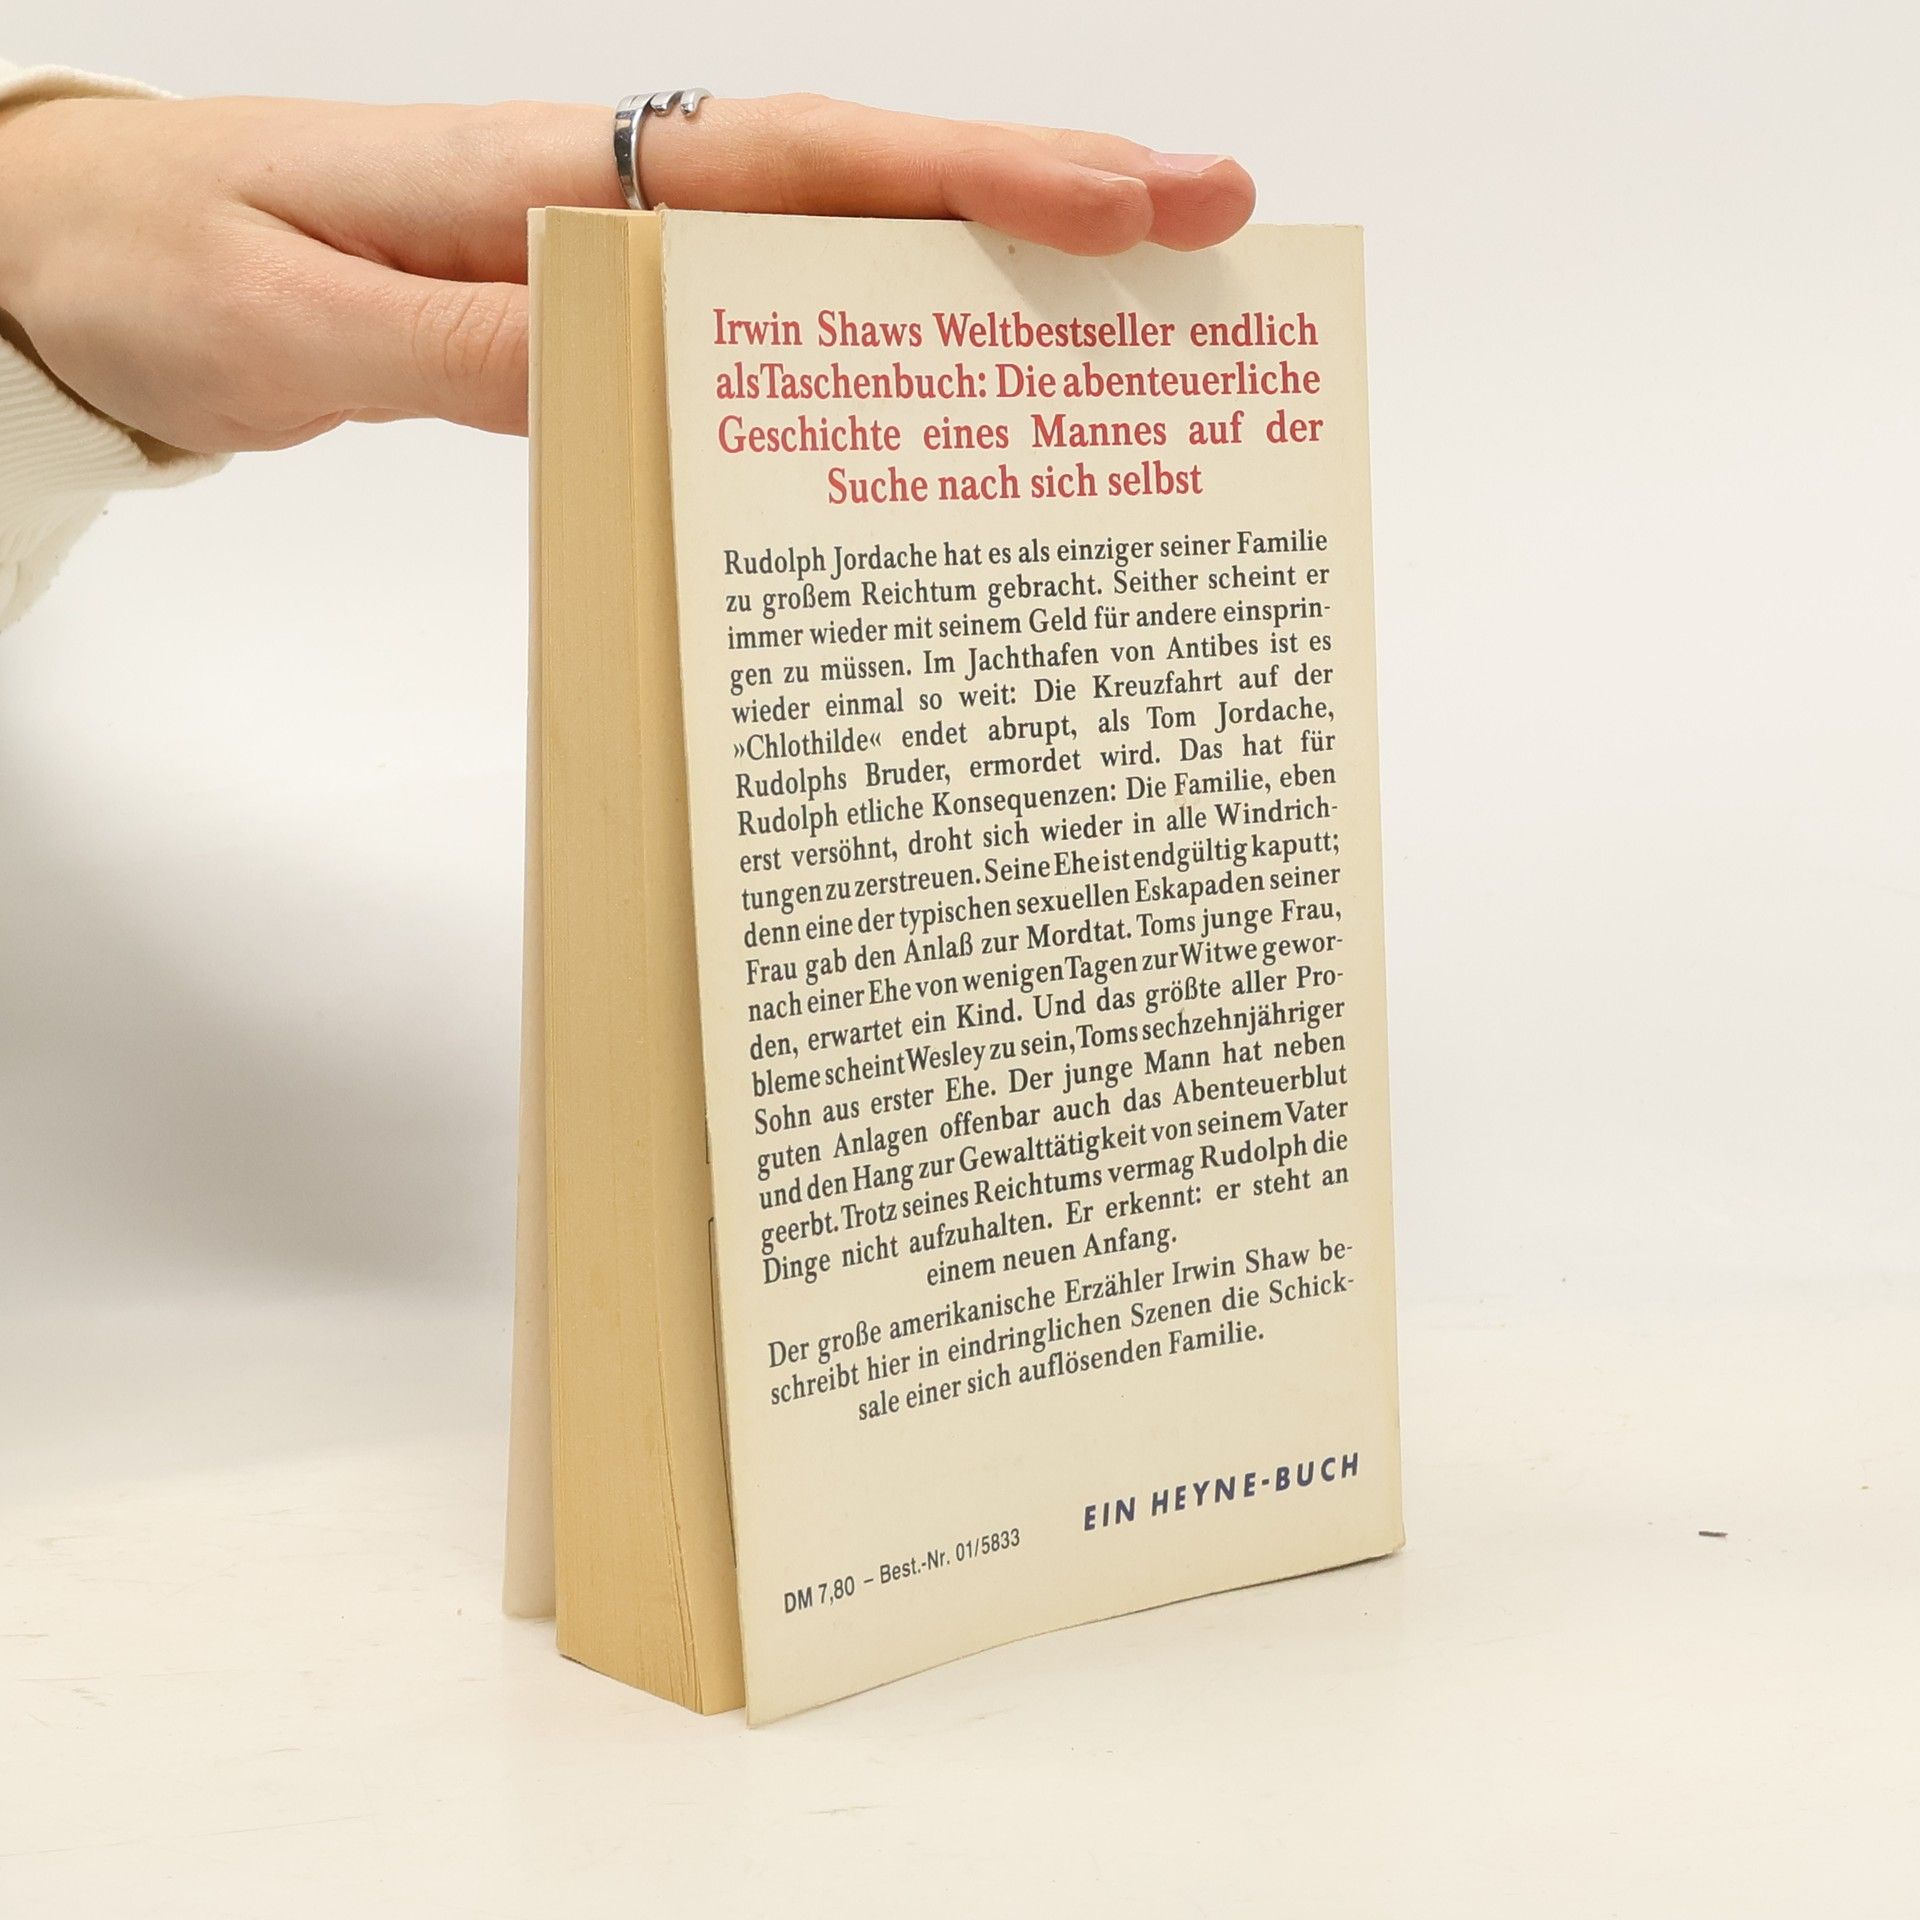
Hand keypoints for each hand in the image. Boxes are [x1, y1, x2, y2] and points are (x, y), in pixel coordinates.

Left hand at [0, 94, 1254, 451]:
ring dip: (980, 271)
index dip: (969, 179)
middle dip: (1039, 200)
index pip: (797, 167)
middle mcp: (604, 199)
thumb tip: (638, 363)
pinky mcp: (583, 320)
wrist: (58, 260)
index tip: (1127, 201)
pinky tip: (934, 382)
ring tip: (1136, 304)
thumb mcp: (286, 318)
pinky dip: (861, 345)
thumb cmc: (153, 266)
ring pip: (827, 254)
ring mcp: (605, 259)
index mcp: (549, 175)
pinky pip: (752, 332)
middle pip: (858, 186)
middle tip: (1212, 222)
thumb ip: (463, 342)